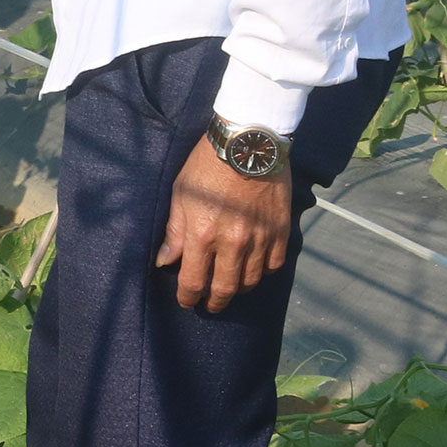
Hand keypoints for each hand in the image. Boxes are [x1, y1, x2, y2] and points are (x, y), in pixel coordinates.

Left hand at [155, 134, 293, 311]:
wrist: (248, 142)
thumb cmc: (207, 165)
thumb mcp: (181, 194)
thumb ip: (175, 232)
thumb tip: (165, 261)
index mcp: (203, 234)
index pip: (194, 282)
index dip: (189, 298)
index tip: (187, 301)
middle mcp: (233, 242)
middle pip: (225, 289)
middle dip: (215, 302)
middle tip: (210, 304)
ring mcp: (260, 238)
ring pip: (251, 280)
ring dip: (238, 289)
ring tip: (230, 287)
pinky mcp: (281, 231)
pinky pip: (273, 264)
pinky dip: (263, 271)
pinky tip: (254, 268)